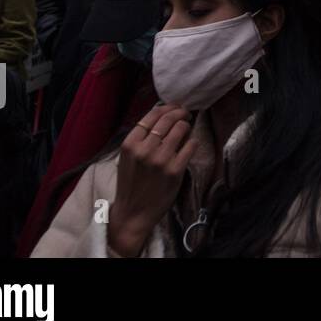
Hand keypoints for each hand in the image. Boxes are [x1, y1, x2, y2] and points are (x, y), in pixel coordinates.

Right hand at [108, 104, 196, 256]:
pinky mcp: (175, 170)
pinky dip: (192, 142)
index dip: (167, 108)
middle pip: (168, 118)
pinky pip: (191, 145)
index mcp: (130, 144)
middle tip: (186, 114)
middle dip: (180, 112)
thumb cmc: (132, 183)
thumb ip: (142, 138)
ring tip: (187, 129)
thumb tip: (164, 114)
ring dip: (187, 125)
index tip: (175, 107)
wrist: (133, 213)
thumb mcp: (128, 157)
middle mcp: (144, 149)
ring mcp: (161, 160)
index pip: (152, 115)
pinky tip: (189, 145)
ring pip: (181, 128)